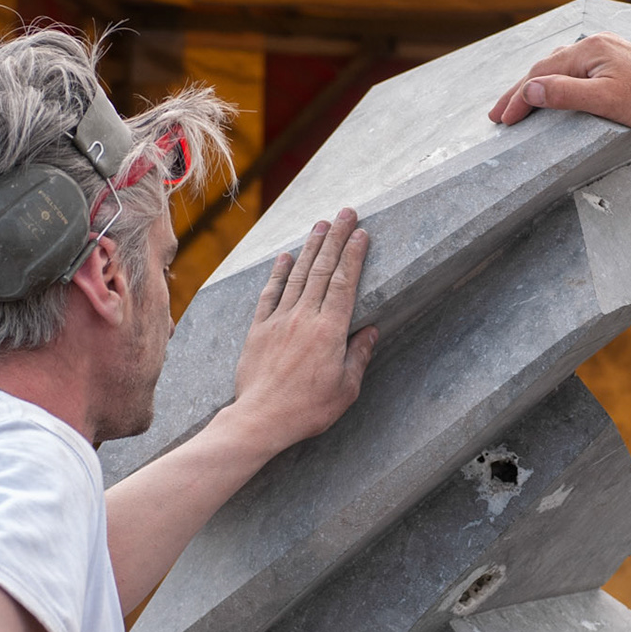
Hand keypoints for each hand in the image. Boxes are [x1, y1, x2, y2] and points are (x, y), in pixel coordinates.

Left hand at [229, 206, 377, 453]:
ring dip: (310, 247)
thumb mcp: (346, 389)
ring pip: (298, 275)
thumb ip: (358, 356)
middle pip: (323, 269)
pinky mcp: (259, 329)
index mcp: (330, 331)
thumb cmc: (308, 409)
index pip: (345, 283)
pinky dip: (278, 273)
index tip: (361, 232)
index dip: (353, 255)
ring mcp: (279, 321)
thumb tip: (371, 331)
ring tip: (320, 224)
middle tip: (345, 212)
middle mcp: (304, 318)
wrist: (260, 418)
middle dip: (335, 237)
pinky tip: (285, 257)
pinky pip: (270, 294)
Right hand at [487, 32, 630, 136]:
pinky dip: (557, 83)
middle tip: (498, 116)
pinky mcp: (617, 64)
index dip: (518, 98)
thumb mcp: (605, 101)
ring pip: (560, 68)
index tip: (502, 121)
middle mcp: (597, 45)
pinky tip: (554, 91)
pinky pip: (577, 71)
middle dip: (521, 92)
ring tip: (519, 105)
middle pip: (546, 68)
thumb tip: (528, 89)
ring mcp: (608, 53)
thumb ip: (565, 94)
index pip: (541, 74)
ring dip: (537, 86)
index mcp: (591, 50)